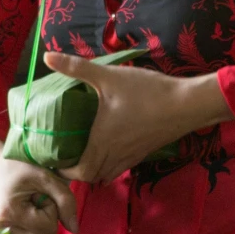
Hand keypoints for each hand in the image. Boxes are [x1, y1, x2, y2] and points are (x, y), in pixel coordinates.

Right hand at [0, 138, 77, 233]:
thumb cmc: (18, 169)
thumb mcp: (46, 177)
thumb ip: (65, 201)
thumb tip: (75, 230)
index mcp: (9, 213)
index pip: (49, 227)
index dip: (51, 208)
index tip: (38, 193)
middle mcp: (1, 231)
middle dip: (47, 219)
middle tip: (33, 200)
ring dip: (40, 224)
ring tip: (27, 205)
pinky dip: (32, 229)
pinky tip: (23, 213)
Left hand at [46, 53, 231, 183]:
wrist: (188, 104)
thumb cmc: (146, 92)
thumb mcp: (109, 76)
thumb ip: (77, 67)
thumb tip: (46, 56)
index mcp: (102, 142)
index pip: (79, 172)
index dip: (64, 171)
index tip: (54, 160)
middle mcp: (116, 155)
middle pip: (92, 177)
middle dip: (77, 172)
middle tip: (67, 156)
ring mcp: (133, 156)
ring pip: (108, 173)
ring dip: (95, 169)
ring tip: (86, 153)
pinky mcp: (146, 152)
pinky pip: (123, 167)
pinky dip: (112, 164)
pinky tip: (111, 147)